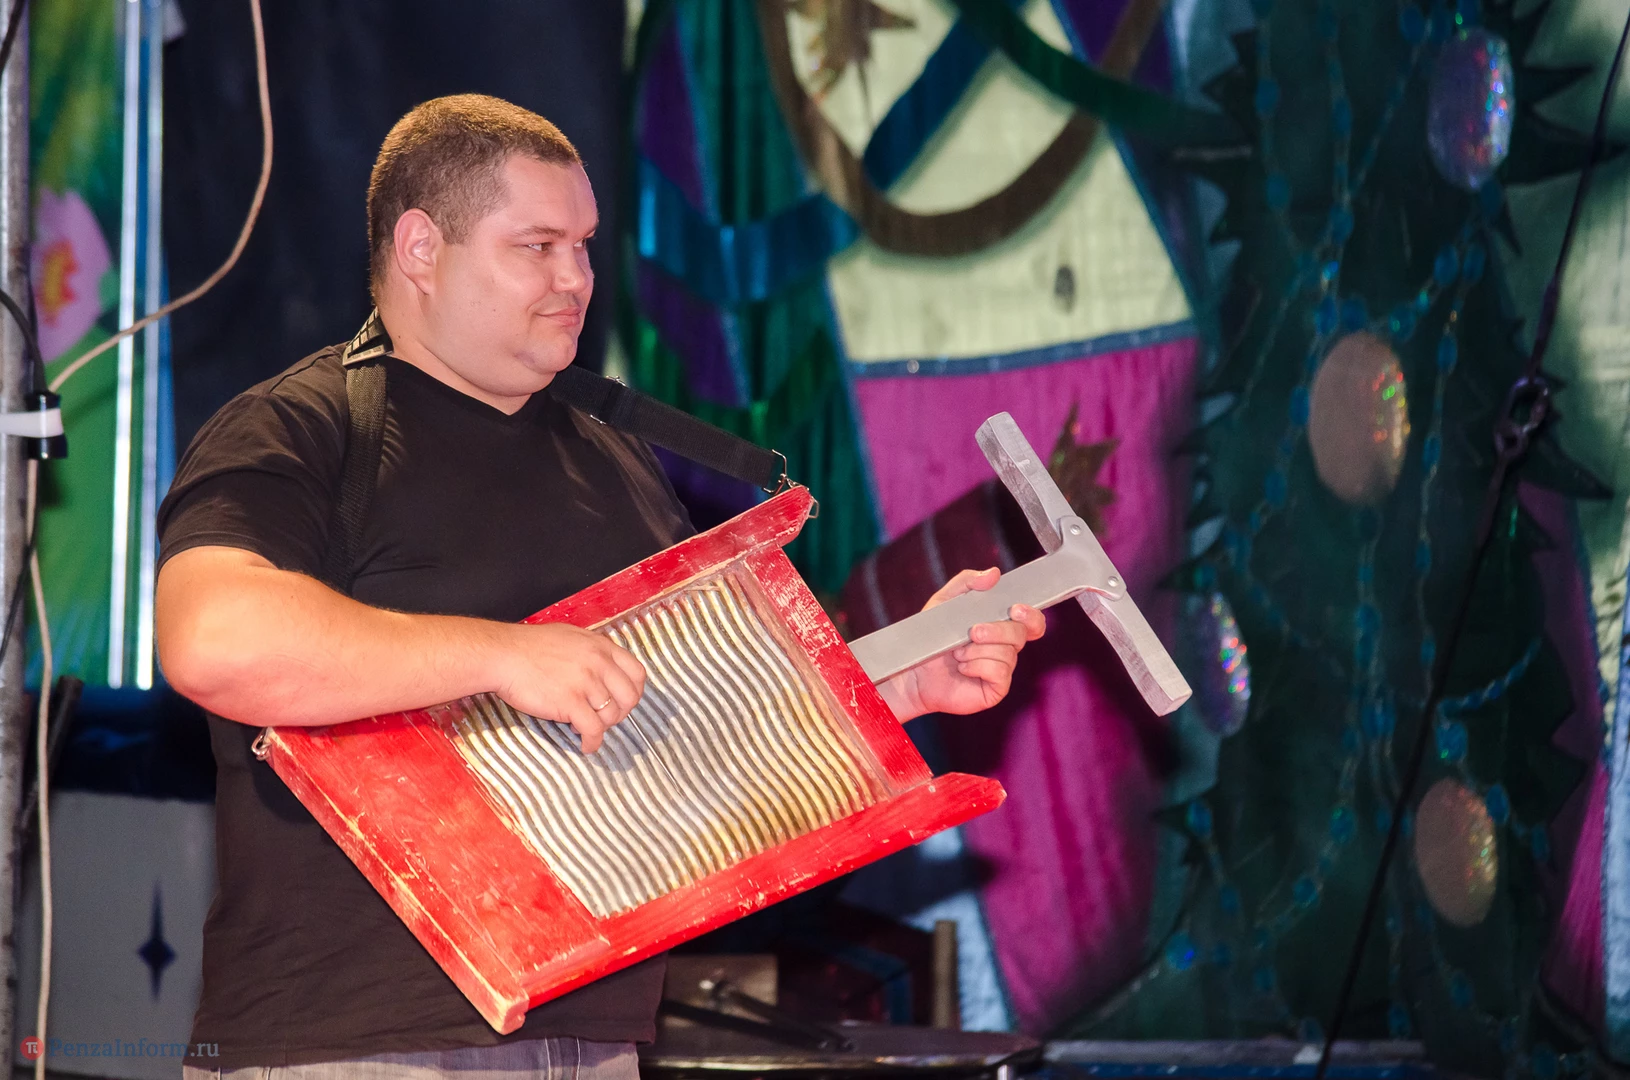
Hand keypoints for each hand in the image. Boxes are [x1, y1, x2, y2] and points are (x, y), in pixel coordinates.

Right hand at [490, 623, 646, 751]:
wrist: (503, 655)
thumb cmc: (529, 647)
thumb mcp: (570, 637)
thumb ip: (592, 652)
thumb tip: (603, 668)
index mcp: (601, 646)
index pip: (637, 672)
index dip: (634, 691)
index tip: (625, 701)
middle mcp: (598, 663)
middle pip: (630, 697)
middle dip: (622, 713)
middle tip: (606, 718)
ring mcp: (586, 683)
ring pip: (612, 715)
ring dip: (602, 727)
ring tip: (586, 727)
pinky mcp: (571, 702)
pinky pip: (593, 729)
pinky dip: (592, 742)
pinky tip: (585, 745)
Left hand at [876, 567, 1046, 721]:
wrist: (913, 671)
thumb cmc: (930, 637)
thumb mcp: (944, 601)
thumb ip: (967, 582)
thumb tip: (994, 573)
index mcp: (999, 626)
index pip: (1032, 622)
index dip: (1031, 616)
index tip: (1015, 609)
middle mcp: (1005, 648)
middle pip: (1021, 634)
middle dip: (996, 630)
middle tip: (972, 632)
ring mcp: (1002, 669)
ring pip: (1007, 653)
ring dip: (977, 651)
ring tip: (957, 654)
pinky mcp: (996, 689)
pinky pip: (999, 672)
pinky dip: (978, 666)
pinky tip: (963, 668)